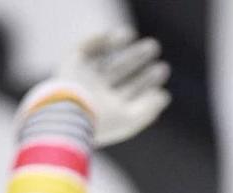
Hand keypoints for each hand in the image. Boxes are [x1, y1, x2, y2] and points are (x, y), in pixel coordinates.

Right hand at [52, 29, 170, 145]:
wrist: (69, 113)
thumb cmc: (102, 120)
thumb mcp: (130, 119)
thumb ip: (149, 108)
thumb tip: (164, 96)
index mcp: (111, 108)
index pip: (133, 90)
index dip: (148, 79)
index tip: (162, 68)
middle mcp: (97, 92)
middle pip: (121, 70)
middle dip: (137, 58)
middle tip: (154, 45)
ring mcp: (84, 78)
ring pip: (105, 58)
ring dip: (117, 43)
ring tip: (130, 33)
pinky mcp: (71, 65)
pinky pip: (86, 47)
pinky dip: (99, 40)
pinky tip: (116, 37)